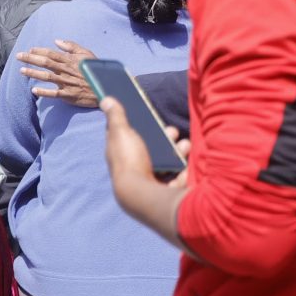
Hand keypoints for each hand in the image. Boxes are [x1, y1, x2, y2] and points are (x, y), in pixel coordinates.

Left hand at [17, 40, 97, 105]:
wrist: (107, 88)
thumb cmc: (95, 71)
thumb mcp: (86, 54)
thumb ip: (72, 46)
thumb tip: (56, 41)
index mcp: (70, 60)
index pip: (51, 54)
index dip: (39, 51)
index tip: (29, 50)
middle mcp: (66, 70)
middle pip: (46, 63)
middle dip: (31, 59)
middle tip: (18, 56)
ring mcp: (67, 83)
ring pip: (47, 77)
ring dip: (33, 73)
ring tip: (22, 71)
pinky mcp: (69, 95)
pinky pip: (54, 94)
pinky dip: (44, 92)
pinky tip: (34, 90)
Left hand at [101, 96, 193, 251]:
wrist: (143, 195)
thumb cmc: (129, 161)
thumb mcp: (121, 133)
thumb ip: (116, 117)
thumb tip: (105, 100)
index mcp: (121, 155)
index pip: (130, 138)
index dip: (142, 127)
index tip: (153, 118)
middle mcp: (134, 169)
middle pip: (153, 150)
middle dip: (166, 139)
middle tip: (173, 132)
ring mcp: (150, 182)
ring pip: (168, 163)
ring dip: (179, 152)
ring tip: (185, 146)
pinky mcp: (165, 193)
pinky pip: (179, 178)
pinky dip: (185, 171)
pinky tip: (189, 165)